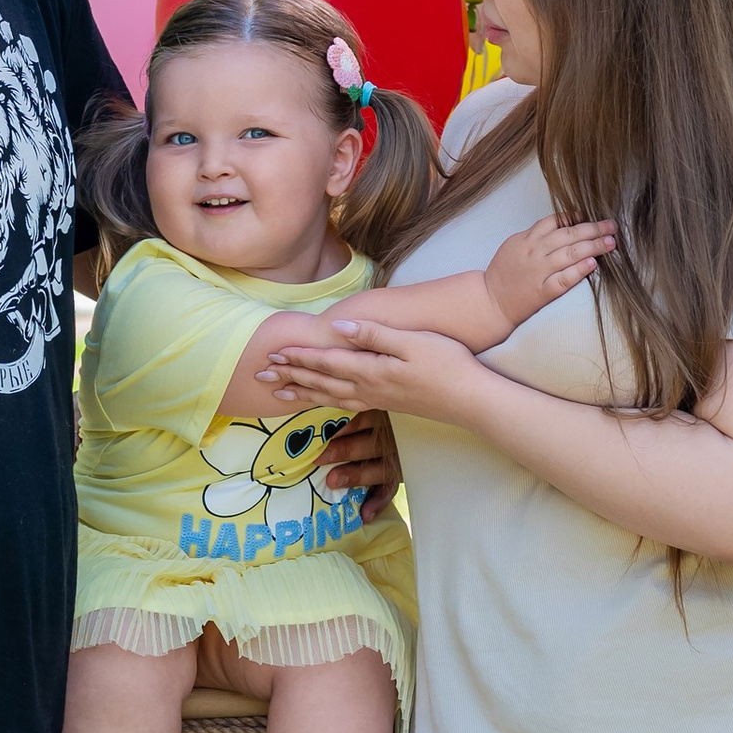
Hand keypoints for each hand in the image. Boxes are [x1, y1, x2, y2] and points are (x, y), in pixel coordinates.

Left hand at [264, 317, 493, 431]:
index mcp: (371, 370)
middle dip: (289, 376)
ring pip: (329, 397)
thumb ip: (375, 334)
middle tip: (261, 374)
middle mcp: (368, 388)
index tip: (273, 352)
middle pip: (320, 382)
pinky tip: (321, 402)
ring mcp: (376, 400)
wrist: (471, 400)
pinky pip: (344, 406)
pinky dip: (325, 403)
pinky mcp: (385, 405)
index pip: (326, 362)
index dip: (298, 357)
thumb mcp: (412, 342)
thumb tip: (340, 326)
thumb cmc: (447, 364)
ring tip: (279, 393)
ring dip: (302, 393)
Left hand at [319, 406, 402, 519]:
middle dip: (344, 451)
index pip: (365, 418)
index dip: (345, 425)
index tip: (322, 431)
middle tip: (319, 458)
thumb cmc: (365, 424)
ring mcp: (396, 459)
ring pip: (380, 468)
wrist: (400, 436)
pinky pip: (389, 490)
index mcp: (380, 416)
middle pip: (370, 444)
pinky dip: (377, 503)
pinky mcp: (396, 477)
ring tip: (333, 481)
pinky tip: (364, 515)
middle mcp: (391, 437)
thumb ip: (340, 416)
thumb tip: (303, 411)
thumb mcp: (360, 414)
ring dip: (356, 476)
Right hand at [488, 210, 613, 335]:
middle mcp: (534, 253)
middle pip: (568, 235)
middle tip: (611, 226)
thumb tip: (562, 225)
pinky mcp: (543, 292)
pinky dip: (579, 271)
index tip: (590, 216)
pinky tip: (593, 264)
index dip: (575, 218)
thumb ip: (535, 235)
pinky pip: (564, 279)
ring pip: (570, 254)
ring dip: (593, 247)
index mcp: (527, 239)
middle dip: (593, 229)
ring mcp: (539, 272)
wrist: (490, 301)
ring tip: (610, 242)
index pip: (555, 222)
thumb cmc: (502, 274)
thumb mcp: (513, 245)